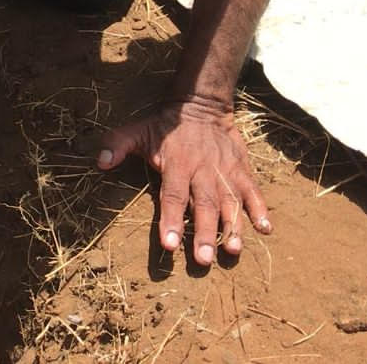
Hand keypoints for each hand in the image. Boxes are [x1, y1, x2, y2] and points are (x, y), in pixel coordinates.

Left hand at [98, 96, 271, 265]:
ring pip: (230, 202)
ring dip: (233, 227)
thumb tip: (100, 162)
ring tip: (233, 251)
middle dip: (205, 233)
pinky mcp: (242, 170)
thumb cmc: (165, 127)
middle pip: (204, 205)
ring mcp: (225, 171)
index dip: (172, 220)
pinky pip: (253, 190)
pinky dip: (260, 208)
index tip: (170, 244)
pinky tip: (266, 229)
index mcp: (177, 164)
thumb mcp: (137, 131)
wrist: (201, 106)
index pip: (173, 196)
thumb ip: (117, 145)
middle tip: (203, 260)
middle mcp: (203, 170)